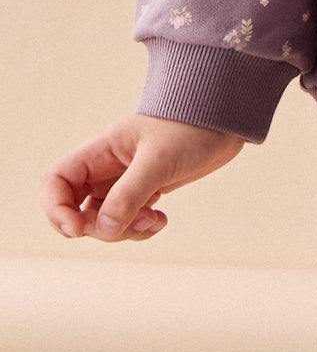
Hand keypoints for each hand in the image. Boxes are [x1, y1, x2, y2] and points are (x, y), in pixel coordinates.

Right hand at [40, 113, 245, 241]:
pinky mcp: (144, 191)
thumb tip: (103, 230)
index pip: (56, 181)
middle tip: (130, 223)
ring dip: (123, 230)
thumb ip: (129, 194)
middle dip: (97, 227)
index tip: (78, 230)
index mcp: (101, 150)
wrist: (225, 120)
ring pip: (103, 221)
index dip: (56, 209)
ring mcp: (124, 181)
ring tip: (155, 219)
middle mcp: (106, 167)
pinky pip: (127, 222)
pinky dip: (139, 228)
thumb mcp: (159, 160)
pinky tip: (162, 219)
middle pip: (75, 209)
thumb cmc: (191, 126)